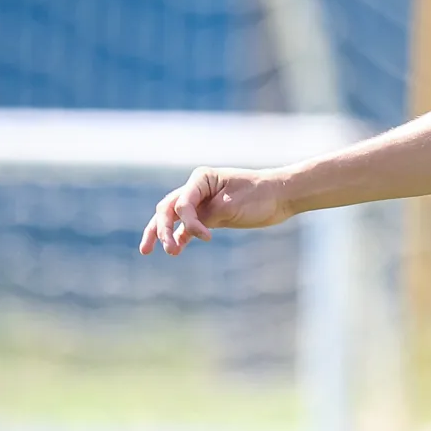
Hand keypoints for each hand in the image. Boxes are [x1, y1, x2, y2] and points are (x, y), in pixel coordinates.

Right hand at [139, 167, 290, 255]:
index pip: (182, 203)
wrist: (282, 195)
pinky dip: (181, 236)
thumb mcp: (233, 206)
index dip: (188, 222)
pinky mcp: (210, 214)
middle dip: (161, 229)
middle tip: (164, 250)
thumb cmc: (261, 196)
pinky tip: (175, 249)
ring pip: (174, 217)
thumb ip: (208, 215)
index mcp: (201, 178)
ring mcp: (202, 201)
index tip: (207, 237)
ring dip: (164, 233)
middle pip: (168, 208)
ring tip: (148, 251)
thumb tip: (186, 228)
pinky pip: (188, 225)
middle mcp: (197, 188)